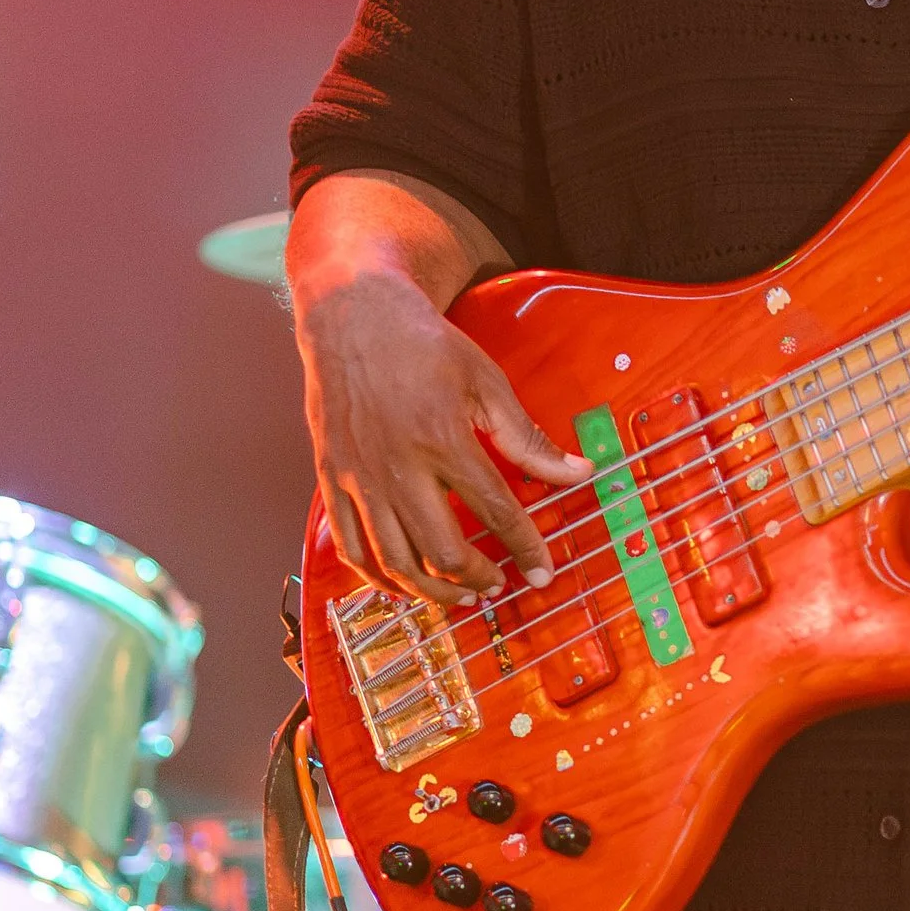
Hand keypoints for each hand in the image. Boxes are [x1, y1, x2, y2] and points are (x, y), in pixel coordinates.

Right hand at [300, 268, 587, 603]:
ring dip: (433, 591)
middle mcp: (396, 466)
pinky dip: (379, 578)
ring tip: (460, 595)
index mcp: (442, 439)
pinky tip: (405, 584)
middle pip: (441, 551)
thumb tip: (579, 473)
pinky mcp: (329, 480)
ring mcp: (357, 478)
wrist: (351, 315)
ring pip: (395, 561)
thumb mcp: (486, 381)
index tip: (542, 573)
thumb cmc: (422, 344)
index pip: (495, 511)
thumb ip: (529, 437)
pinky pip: (351, 548)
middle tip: (498, 583)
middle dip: (477, 579)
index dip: (525, 548)